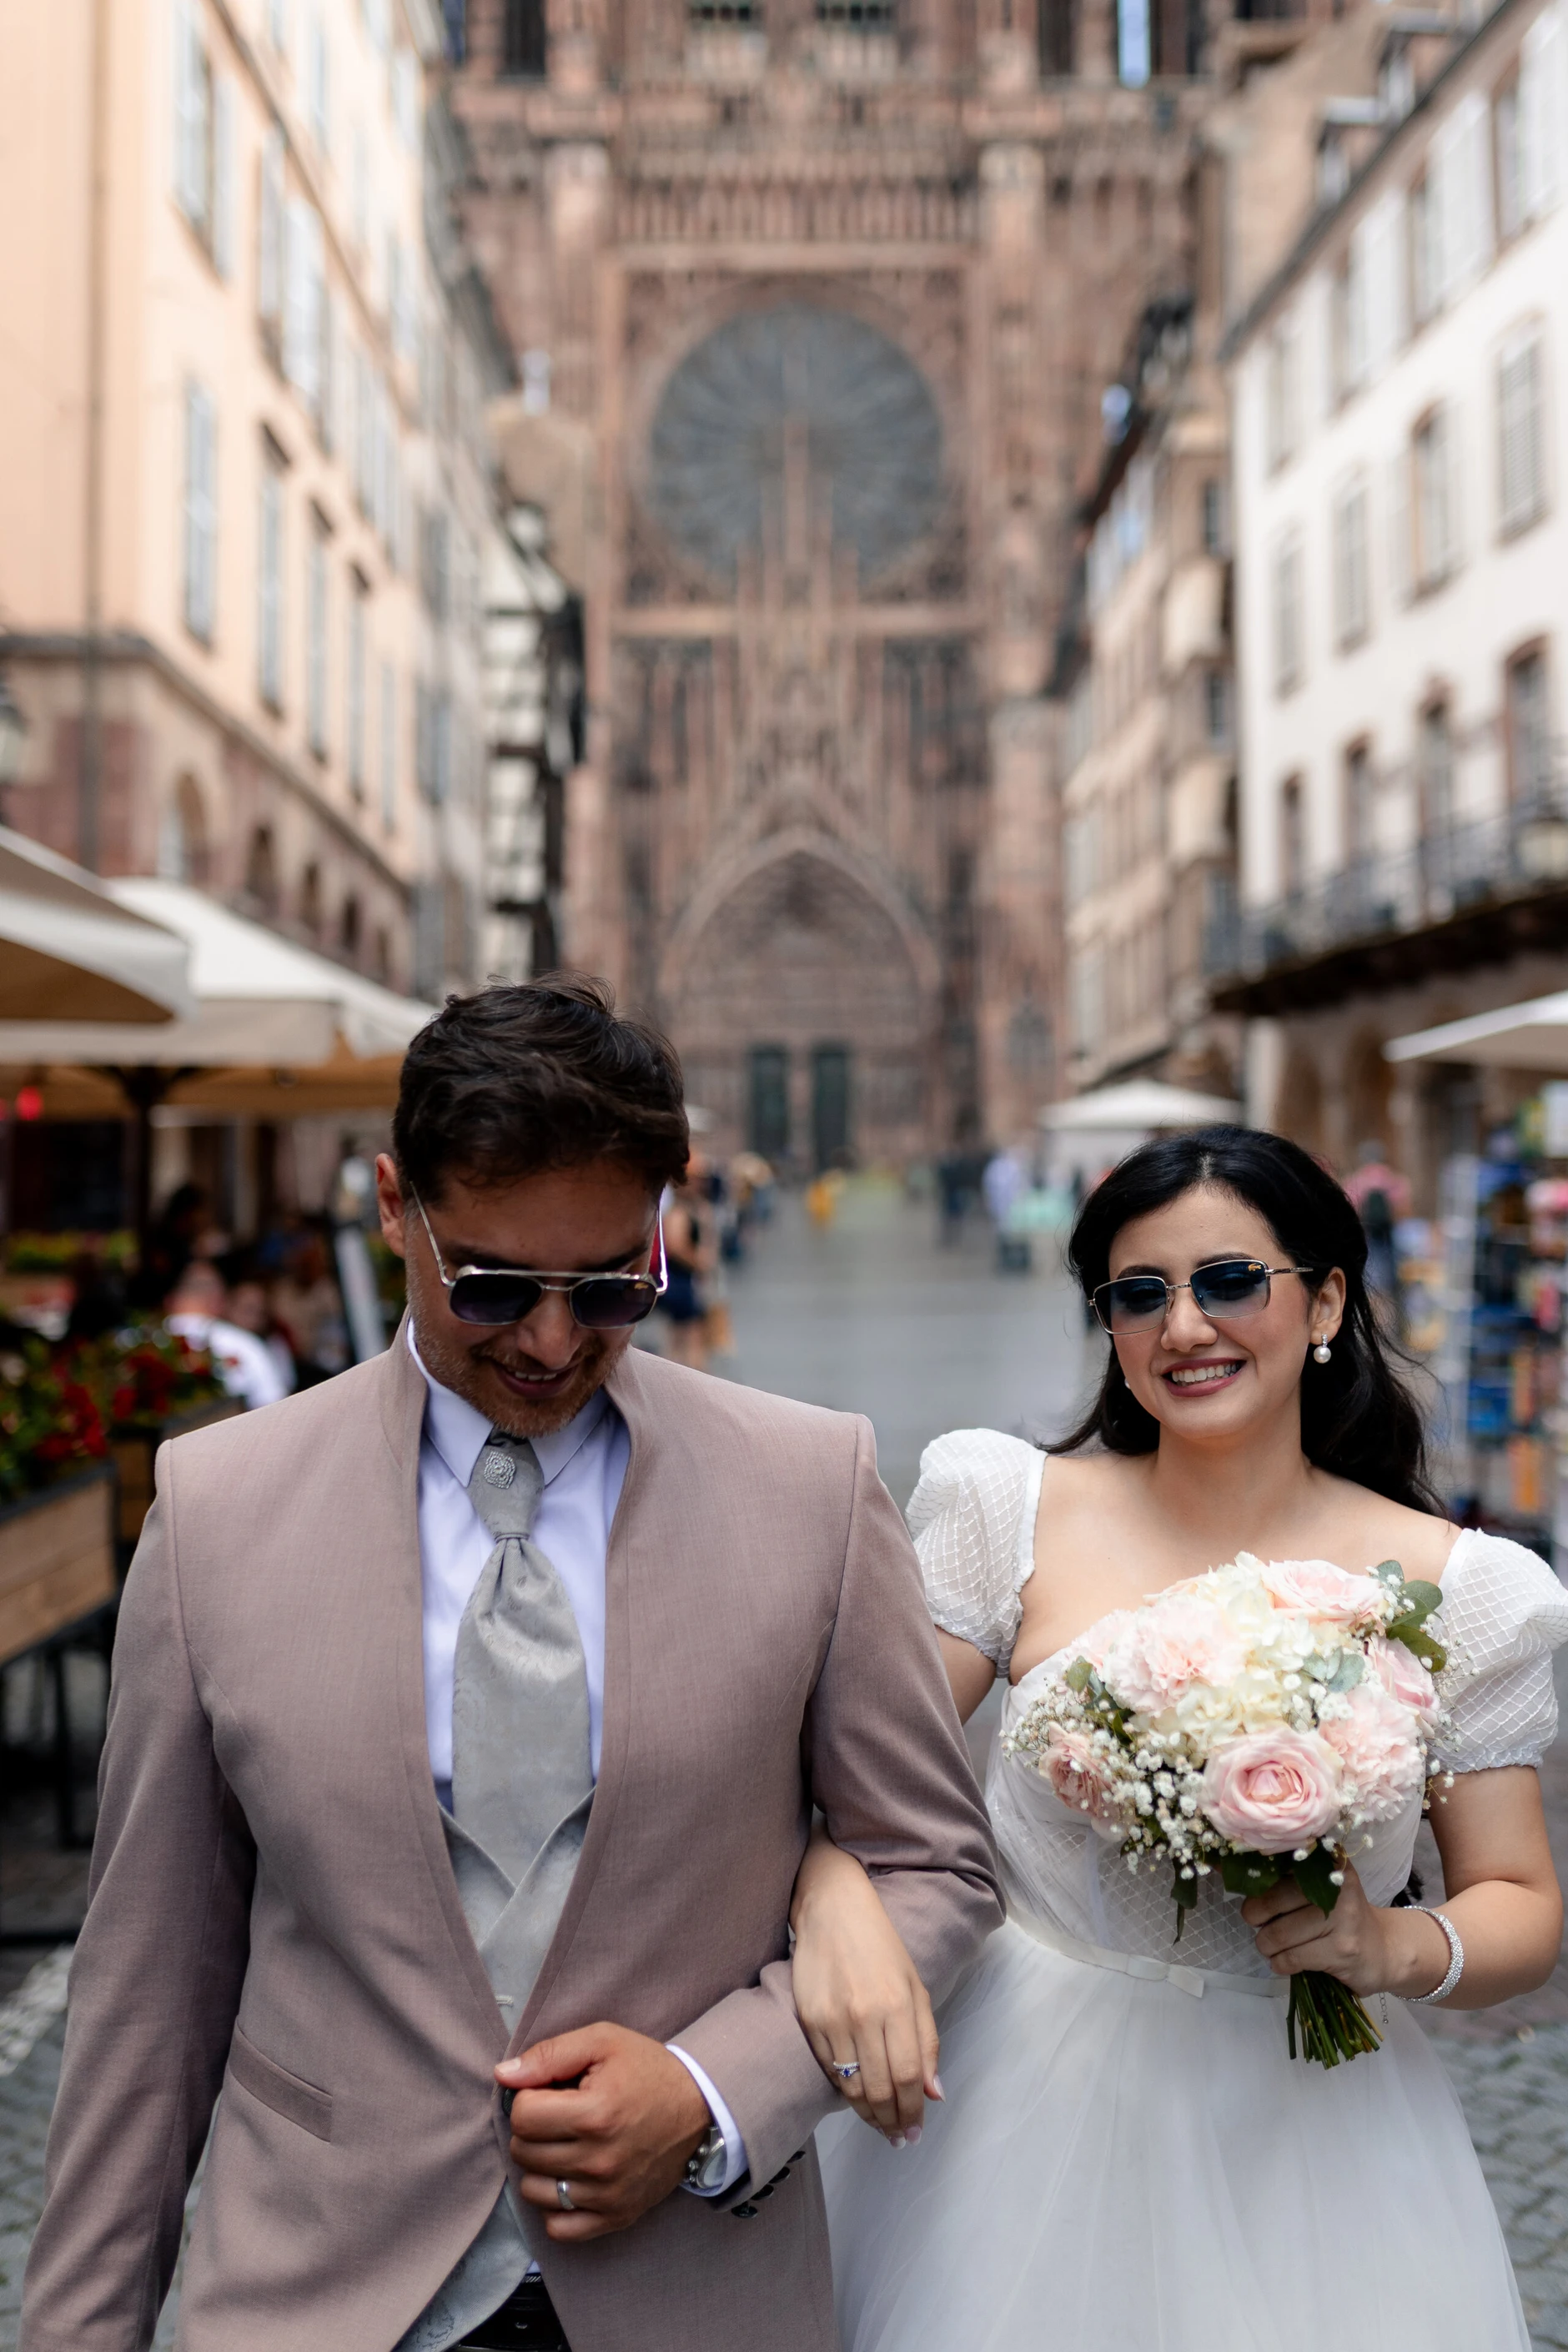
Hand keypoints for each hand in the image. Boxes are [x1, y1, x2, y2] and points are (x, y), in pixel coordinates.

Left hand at [497, 2023, 710, 2241]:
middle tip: (560, 2115)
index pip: (522, 2117)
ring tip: (564, 2144)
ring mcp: (608, 2194)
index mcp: (595, 2114)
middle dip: (533, 2128)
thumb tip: (502, 2075)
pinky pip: (560, 2227)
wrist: (699, 2106)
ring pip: (534, 2190)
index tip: (551, 2092)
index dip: (529, 2097)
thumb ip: (549, 2055)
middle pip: (524, 2152)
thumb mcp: (602, 2042)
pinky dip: (555, 2205)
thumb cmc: (646, 2069)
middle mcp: (600, 2161)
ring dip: (540, 2165)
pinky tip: (569, 2177)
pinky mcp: (617, 2216)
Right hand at [791, 1843, 939, 2144]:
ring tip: (880, 2125)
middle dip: (891, 2122)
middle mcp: (864, 2016)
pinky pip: (828, 2069)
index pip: (908, 2077)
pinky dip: (843, 2090)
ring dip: (868, 2114)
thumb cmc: (882, 1948)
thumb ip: (927, 2042)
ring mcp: (832, 2019)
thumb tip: (933, 2094)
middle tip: (898, 2137)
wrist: (833, 1911)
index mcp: (897, 2006)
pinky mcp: (809, 2019)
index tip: (915, 2131)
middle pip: (879, 2090)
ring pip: (850, 2087)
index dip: (912, 2112)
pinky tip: (856, 2096)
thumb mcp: (916, 1988)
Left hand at [1242, 1864, 1446, 1996]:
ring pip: (1279, 1933)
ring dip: (1266, 1944)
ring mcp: (1342, 1919)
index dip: (1253, 1876)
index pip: (1278, 1862)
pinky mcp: (1342, 1950)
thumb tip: (1229, 1871)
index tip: (1237, 1883)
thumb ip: (1286, 1876)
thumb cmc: (1341, 1916)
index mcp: (1329, 1862)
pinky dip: (1279, 1963)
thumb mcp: (1321, 1887)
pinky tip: (1283, 1962)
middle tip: (1257, 1923)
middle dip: (1254, 1916)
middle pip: (1272, 1900)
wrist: (1385, 1950)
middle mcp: (1337, 1885)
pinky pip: (1293, 1957)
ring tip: (1270, 1946)